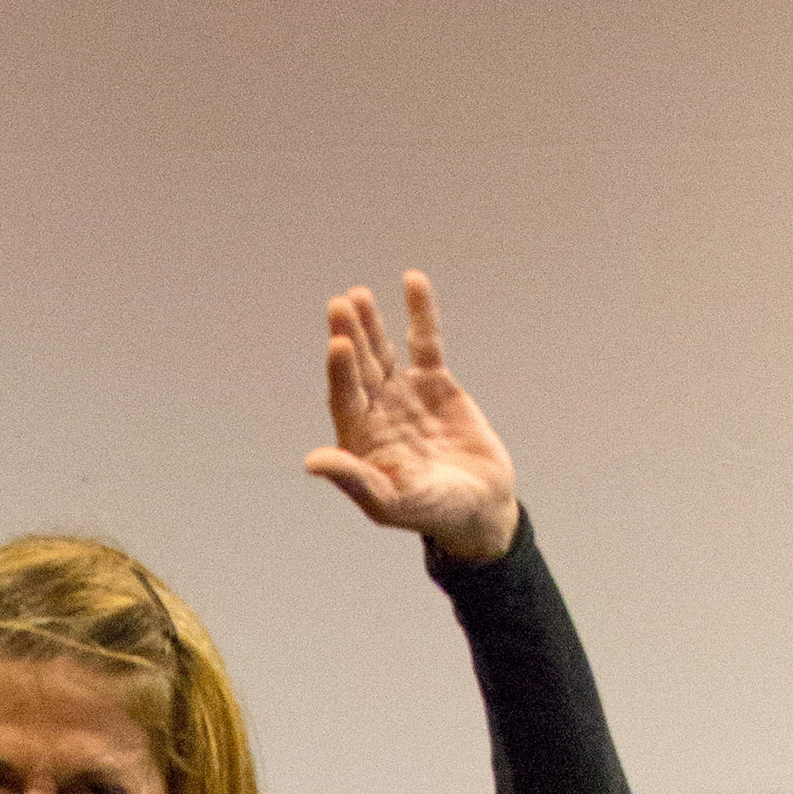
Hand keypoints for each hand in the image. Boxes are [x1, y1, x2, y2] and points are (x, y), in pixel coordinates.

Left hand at [305, 270, 518, 564]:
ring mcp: (403, 394)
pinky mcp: (433, 382)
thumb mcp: (393, 502)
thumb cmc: (433, 512)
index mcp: (359, 440)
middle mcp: (375, 412)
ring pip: (382, 351)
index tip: (338, 342)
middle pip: (359, 368)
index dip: (340, 372)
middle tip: (341, 304)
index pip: (345, 398)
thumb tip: (312, 462)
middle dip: (351, 337)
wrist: (480, 507)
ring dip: (371, 324)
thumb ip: (355, 481)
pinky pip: (424, 342)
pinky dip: (419, 313)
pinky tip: (413, 280)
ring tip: (359, 295)